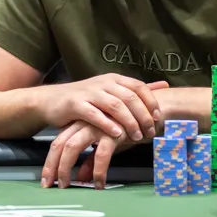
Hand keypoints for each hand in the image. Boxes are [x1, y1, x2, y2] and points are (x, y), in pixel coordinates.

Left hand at [40, 120, 135, 188]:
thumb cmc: (130, 126)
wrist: (153, 109)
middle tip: (49, 186)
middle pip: (60, 144)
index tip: (46, 181)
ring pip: (73, 146)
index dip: (50, 162)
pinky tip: (99, 184)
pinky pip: (101, 154)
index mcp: (82, 124)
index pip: (58, 142)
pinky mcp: (113, 131)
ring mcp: (98, 125)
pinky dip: (98, 171)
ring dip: (67, 168)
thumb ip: (91, 159)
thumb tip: (80, 177)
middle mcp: (86, 122)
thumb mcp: (107, 144)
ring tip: (66, 185)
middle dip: (52, 166)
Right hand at [42, 75, 168, 142]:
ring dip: (129, 122)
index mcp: (114, 79)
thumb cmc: (85, 99)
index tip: (159, 118)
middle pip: (130, 97)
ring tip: (136, 137)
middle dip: (143, 116)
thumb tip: (165, 85)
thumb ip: (136, 90)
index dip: (151, 102)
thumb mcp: (111, 91)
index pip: (139, 86)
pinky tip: (117, 135)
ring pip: (115, 105)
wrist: (52, 100)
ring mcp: (89, 93)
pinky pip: (95, 114)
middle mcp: (103, 83)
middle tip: (150, 132)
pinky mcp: (76, 104)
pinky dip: (108, 125)